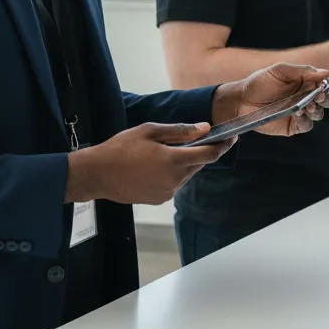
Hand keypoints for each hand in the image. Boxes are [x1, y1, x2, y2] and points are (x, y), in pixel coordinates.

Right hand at [67, 122, 232, 205]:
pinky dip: (174, 173)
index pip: (209, 154)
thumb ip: (180, 131)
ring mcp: (167, 192)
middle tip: (196, 139)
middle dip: (201, 151)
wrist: (96, 174)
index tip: (232, 138)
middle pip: (198, 164)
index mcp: (173, 160)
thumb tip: (205, 129)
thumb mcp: (150, 131)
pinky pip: (175, 183)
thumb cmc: (121, 148)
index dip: (223, 146)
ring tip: (166, 151)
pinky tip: (156, 165)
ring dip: (185, 163)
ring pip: (187, 174)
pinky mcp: (159, 199)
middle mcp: (174, 179)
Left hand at [212, 64, 328, 137]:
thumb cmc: (259, 83)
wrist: (241, 101)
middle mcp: (305, 97)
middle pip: (326, 100)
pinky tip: (298, 113)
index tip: (326, 84)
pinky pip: (306, 125)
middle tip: (319, 96)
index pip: (324, 84)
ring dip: (317, 110)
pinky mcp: (293, 125)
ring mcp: (300, 112)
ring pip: (318, 114)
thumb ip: (303, 71)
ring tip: (308, 105)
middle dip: (327, 98)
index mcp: (304, 82)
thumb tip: (326, 72)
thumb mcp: (280, 70)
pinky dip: (306, 120)